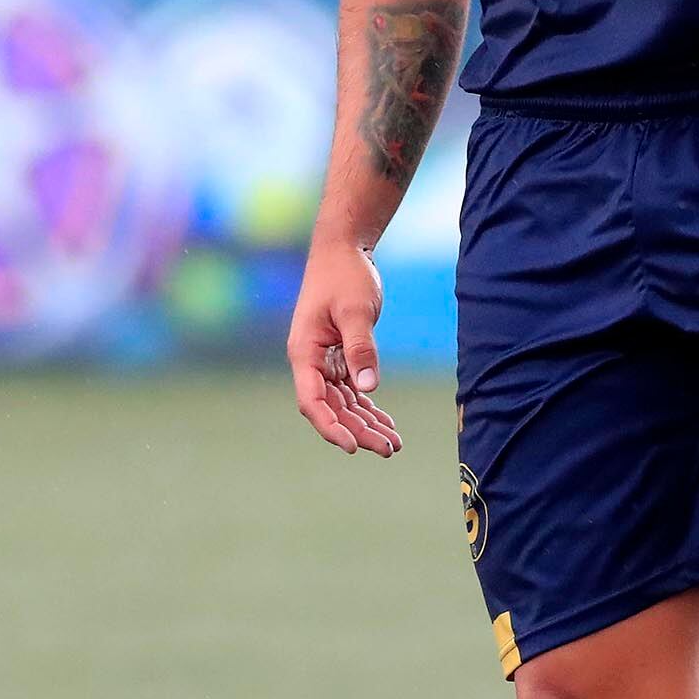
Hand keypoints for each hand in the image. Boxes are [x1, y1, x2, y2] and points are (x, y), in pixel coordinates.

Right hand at [286, 236, 400, 457]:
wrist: (343, 250)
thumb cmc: (344, 275)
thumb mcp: (356, 310)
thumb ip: (361, 348)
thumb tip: (369, 387)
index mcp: (304, 352)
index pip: (313, 401)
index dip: (331, 427)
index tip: (354, 446)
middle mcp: (310, 361)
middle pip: (332, 408)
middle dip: (359, 431)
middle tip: (389, 449)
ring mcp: (324, 361)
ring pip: (343, 403)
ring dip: (366, 424)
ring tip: (393, 443)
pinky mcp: (339, 356)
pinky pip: (352, 390)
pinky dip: (368, 406)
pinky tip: (387, 423)